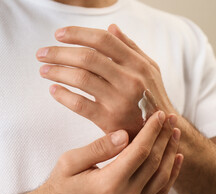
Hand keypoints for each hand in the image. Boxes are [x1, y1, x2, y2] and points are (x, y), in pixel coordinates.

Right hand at [36, 111, 182, 193]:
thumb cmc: (62, 183)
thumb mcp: (71, 161)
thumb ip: (99, 148)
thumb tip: (124, 134)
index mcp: (108, 184)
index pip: (139, 152)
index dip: (152, 131)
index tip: (158, 114)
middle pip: (154, 162)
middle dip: (164, 137)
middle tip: (170, 118)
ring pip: (163, 176)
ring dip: (171, 152)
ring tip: (174, 133)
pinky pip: (161, 191)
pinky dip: (172, 173)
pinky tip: (177, 157)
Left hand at [37, 25, 175, 138]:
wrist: (161, 130)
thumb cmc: (153, 96)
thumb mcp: (150, 69)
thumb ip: (132, 48)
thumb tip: (111, 28)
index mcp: (138, 64)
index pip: (103, 41)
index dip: (78, 34)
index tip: (59, 34)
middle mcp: (130, 80)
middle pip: (88, 58)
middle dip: (59, 52)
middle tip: (42, 53)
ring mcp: (119, 101)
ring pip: (81, 79)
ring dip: (57, 71)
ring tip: (44, 69)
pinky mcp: (109, 120)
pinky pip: (79, 104)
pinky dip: (62, 95)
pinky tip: (54, 90)